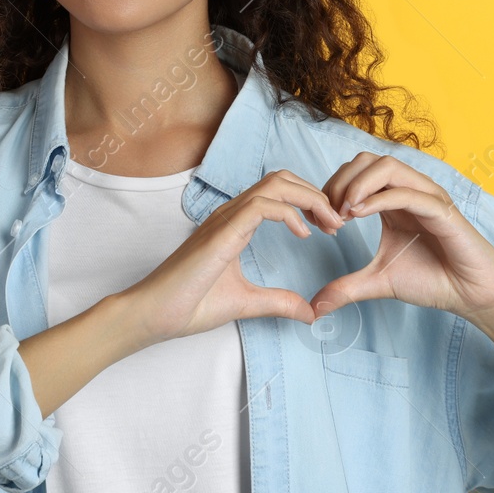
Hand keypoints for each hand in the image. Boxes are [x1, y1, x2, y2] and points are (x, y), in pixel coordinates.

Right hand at [117, 169, 343, 345]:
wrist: (155, 314)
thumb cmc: (189, 305)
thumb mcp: (246, 303)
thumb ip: (277, 303)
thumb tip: (308, 312)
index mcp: (234, 223)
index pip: (278, 191)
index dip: (309, 202)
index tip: (329, 227)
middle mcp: (230, 214)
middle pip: (282, 178)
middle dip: (316, 195)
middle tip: (337, 223)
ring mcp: (225, 219)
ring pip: (276, 184)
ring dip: (310, 199)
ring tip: (329, 224)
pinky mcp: (222, 232)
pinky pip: (263, 205)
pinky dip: (290, 213)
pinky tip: (303, 234)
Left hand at [309, 152, 493, 321]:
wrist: (472, 295)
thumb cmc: (433, 280)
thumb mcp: (378, 282)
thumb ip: (346, 288)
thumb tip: (315, 307)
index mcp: (393, 200)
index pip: (356, 172)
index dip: (330, 189)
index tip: (318, 220)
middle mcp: (409, 191)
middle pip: (366, 160)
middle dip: (339, 182)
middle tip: (328, 215)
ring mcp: (427, 197)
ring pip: (387, 167)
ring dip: (357, 185)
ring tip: (343, 212)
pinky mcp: (442, 212)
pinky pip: (408, 193)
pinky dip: (380, 199)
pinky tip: (359, 215)